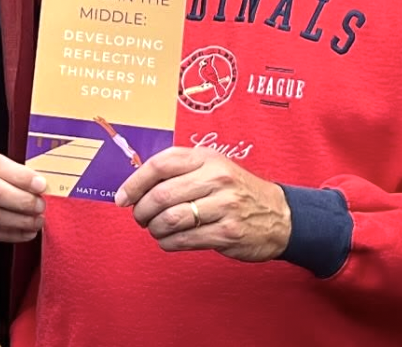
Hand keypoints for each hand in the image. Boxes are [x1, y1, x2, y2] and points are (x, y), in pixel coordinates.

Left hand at [114, 146, 290, 262]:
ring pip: (171, 219)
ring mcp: (224, 206)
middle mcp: (216, 178)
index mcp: (207, 158)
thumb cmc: (237, 189)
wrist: (280, 214)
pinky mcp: (228, 233)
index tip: (122, 197)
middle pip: (162, 194)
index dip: (135, 181)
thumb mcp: (213, 167)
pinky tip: (168, 240)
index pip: (161, 163)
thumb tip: (138, 184)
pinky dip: (169, 242)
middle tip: (139, 217)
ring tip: (155, 229)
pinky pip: (186, 240)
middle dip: (142, 210)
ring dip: (154, 228)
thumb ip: (180, 170)